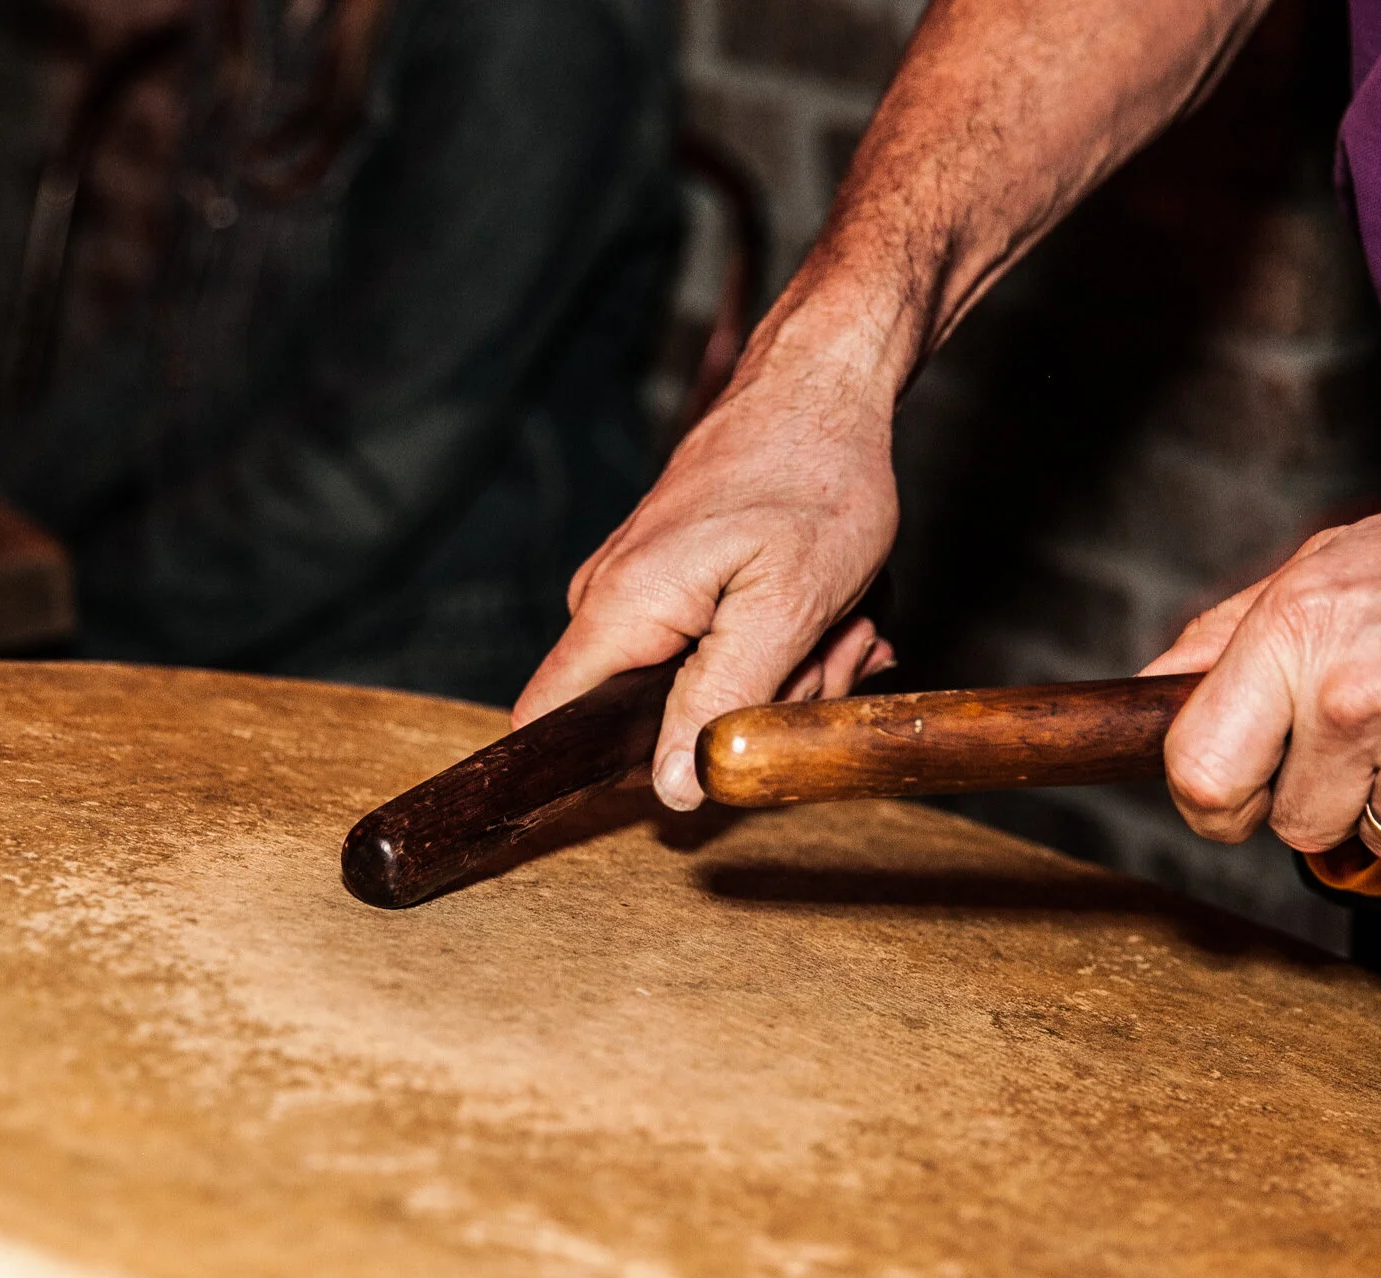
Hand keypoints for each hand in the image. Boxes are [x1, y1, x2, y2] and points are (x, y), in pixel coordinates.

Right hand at [511, 351, 898, 810]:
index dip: (603, 771)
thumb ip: (720, 702)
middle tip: (821, 654)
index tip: (693, 765)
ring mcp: (641, 589)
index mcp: (620, 609)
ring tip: (833, 617)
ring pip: (700, 688)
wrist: (828, 384)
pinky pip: (720, 649)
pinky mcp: (674, 581)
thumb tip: (671, 789)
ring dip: (785, 673)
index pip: (548, 723)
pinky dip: (783, 641)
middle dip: (750, 709)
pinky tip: (825, 609)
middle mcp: (610, 600)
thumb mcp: (786, 607)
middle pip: (652, 719)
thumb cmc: (815, 475)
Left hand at [1143, 429, 1380, 904]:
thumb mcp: (1334, 562)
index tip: (1233, 801)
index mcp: (1300, 632)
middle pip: (1289, 824)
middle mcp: (1359, 701)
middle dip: (1325, 794)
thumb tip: (1148, 693)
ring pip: (1369, 848)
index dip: (1209, 804)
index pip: (1197, 773)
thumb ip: (1228, 635)